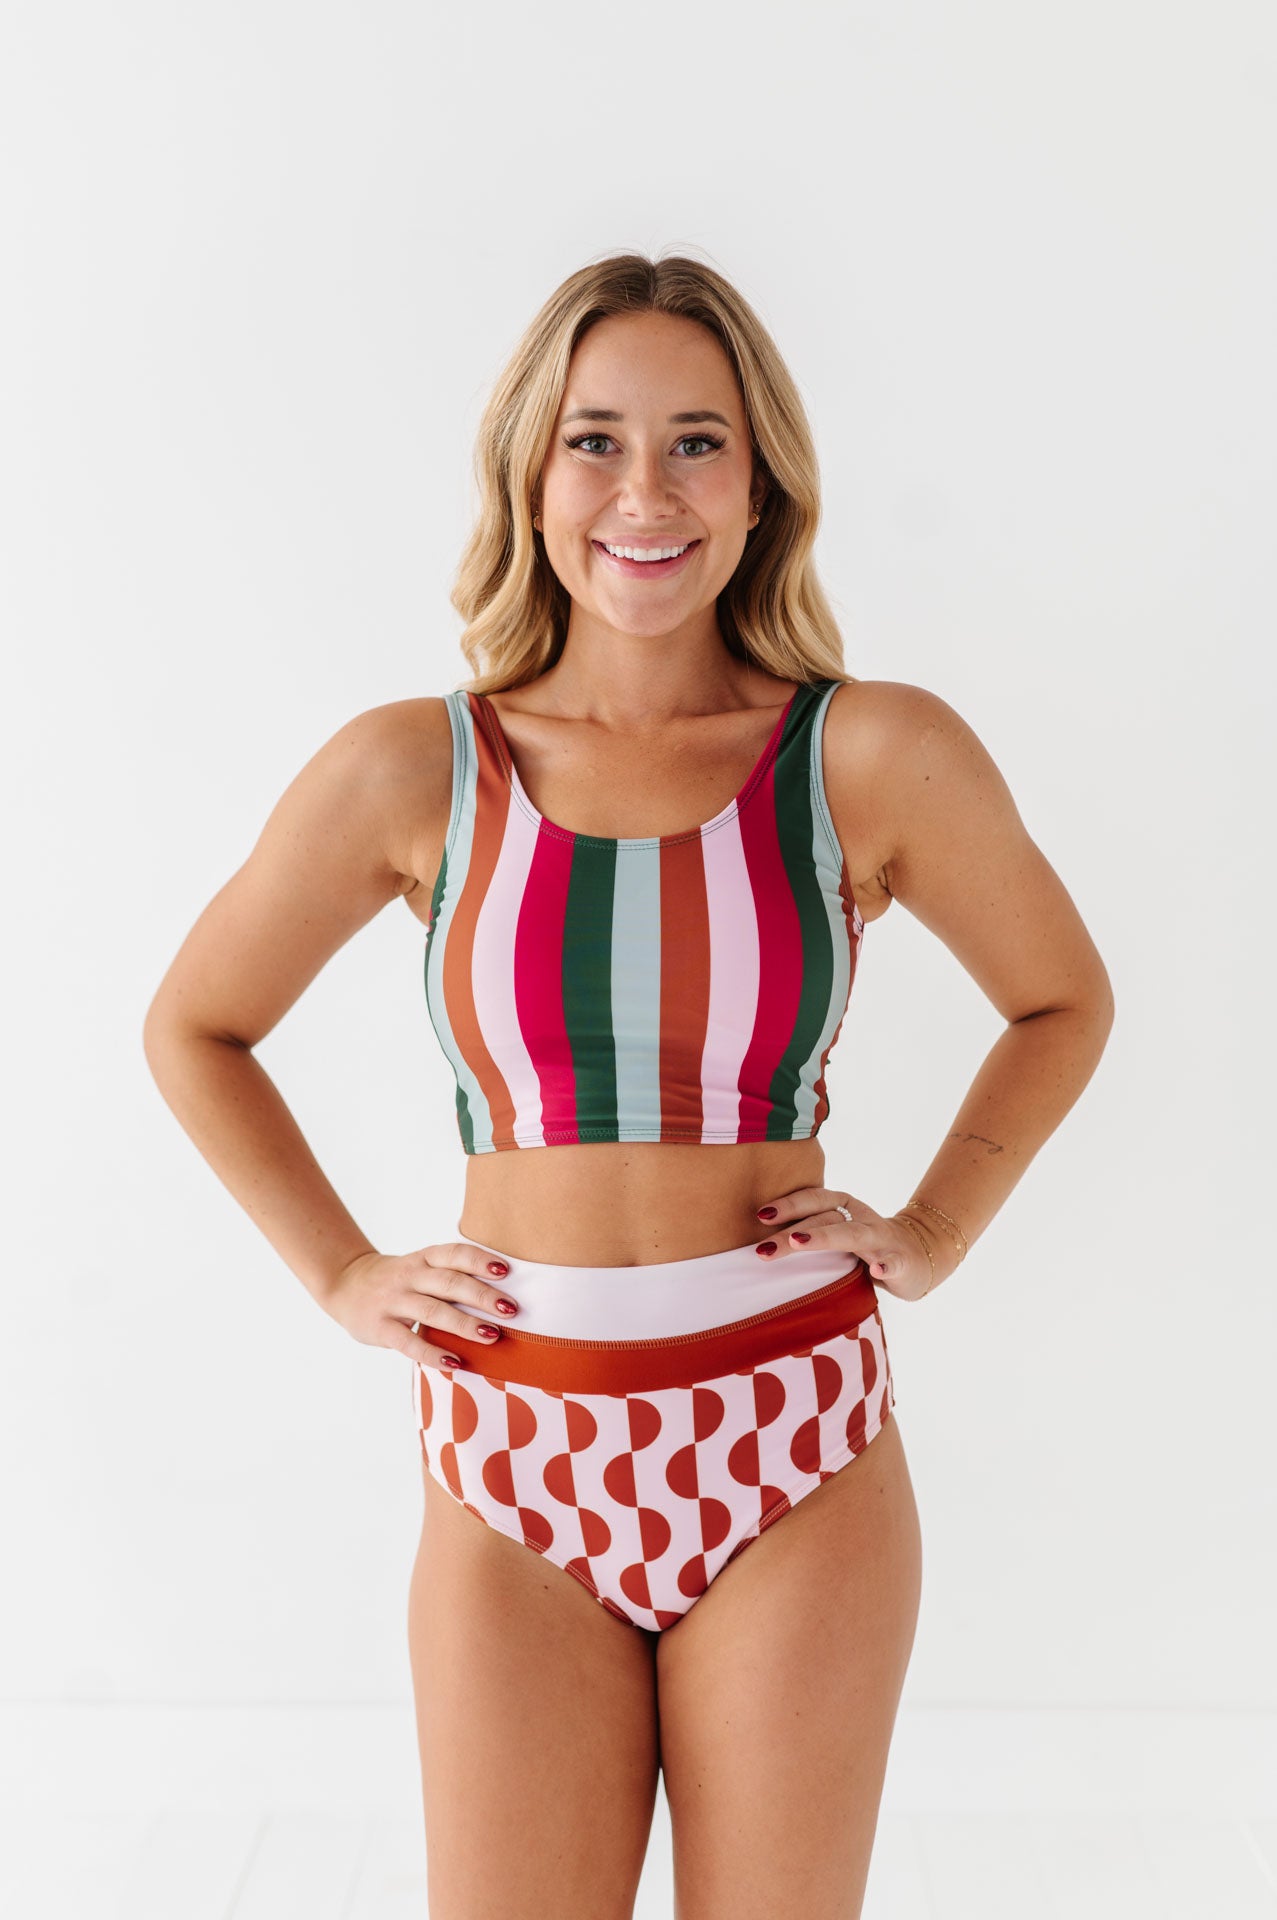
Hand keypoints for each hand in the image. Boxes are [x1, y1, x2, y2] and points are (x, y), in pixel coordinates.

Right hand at [322, 1241, 519, 1370]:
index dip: (480, 1260)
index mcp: (423, 1258)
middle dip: (483, 1296)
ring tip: (492, 1335)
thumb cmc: (398, 1279)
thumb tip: (501, 1296)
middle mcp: (409, 1275)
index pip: (454, 1254)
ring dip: (465, 1324)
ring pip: (433, 1311)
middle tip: (511, 1309)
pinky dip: (433, 1353)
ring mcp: (393, 1301)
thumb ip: (449, 1276)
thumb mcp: (420, 1267)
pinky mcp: (381, 1328)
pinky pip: (409, 1342)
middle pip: (450, 1283)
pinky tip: (454, 1363)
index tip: (506, 1271)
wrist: (344, 1285)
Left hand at [754, 1186, 939, 1302]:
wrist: (920, 1254)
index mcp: (844, 1207)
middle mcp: (860, 1217)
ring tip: (799, 1242)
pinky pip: (894, 1263)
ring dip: (825, 1237)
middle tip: (763, 1248)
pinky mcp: (902, 1262)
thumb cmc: (865, 1245)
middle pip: (824, 1219)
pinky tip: (878, 1272)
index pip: (814, 1199)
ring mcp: (882, 1239)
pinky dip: (887, 1266)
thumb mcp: (837, 1232)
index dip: (788, 1205)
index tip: (759, 1215)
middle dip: (792, 1232)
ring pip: (852, 1235)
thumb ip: (807, 1231)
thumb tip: (757, 1242)